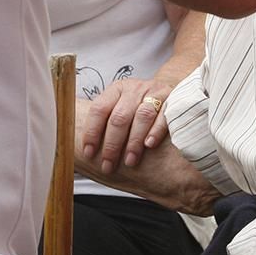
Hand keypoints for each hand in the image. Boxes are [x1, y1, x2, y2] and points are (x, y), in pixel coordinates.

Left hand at [74, 99, 219, 215]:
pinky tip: (149, 146)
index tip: (89, 154)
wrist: (172, 91)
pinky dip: (155, 131)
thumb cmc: (139, 107)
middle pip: (120, 117)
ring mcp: (154, 92)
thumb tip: (83, 150)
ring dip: (134, 142)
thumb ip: (105, 121)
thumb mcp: (121, 107)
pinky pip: (164, 116)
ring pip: (142, 116)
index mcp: (116, 89)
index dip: (92, 132)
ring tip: (129, 161)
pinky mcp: (173, 100)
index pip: (99, 109)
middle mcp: (134, 88)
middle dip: (112, 144)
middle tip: (108, 165)